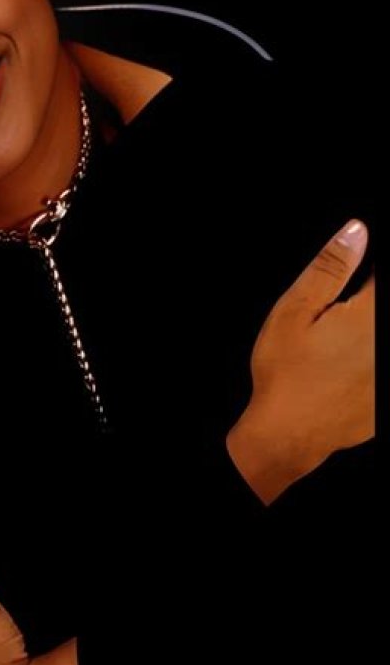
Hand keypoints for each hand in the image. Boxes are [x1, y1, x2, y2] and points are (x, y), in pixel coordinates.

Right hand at [228, 219, 373, 504]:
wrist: (289, 433)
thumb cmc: (285, 372)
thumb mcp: (294, 312)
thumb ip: (329, 268)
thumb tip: (357, 231)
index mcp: (370, 315)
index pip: (382, 278)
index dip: (369, 271)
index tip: (359, 278)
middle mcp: (388, 342)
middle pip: (385, 307)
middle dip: (367, 304)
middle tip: (342, 317)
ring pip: (384, 336)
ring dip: (367, 329)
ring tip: (340, 346)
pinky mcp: (389, 395)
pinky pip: (384, 366)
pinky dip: (370, 356)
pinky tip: (351, 358)